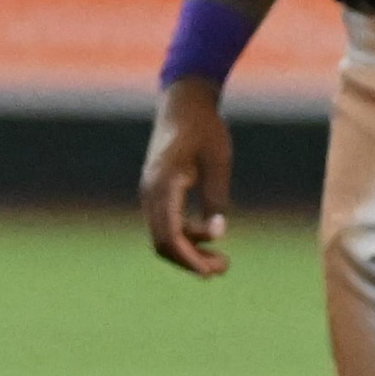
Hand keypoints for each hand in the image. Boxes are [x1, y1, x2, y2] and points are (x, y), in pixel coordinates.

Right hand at [142, 81, 234, 277]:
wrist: (183, 103)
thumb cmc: (205, 128)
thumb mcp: (218, 161)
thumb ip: (216, 196)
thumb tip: (218, 233)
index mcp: (164, 184)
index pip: (169, 236)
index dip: (189, 259)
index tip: (212, 272)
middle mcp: (150, 192)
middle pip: (163, 243)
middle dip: (191, 261)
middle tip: (224, 268)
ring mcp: (151, 193)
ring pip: (163, 236)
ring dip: (189, 251)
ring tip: (221, 259)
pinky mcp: (157, 193)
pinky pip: (166, 224)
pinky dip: (185, 236)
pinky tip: (209, 235)